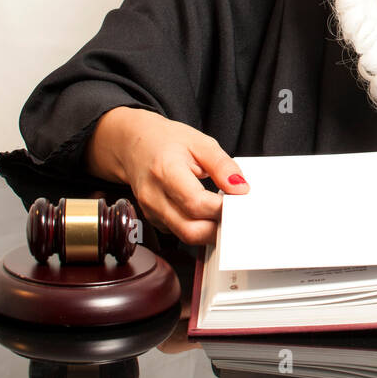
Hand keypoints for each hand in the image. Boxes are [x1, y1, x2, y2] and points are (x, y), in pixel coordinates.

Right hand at [85, 106, 248, 245]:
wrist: (135, 144)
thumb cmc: (166, 141)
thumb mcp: (200, 143)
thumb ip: (222, 165)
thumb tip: (241, 187)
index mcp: (165, 171)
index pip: (196, 203)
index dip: (222, 208)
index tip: (239, 201)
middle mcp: (153, 196)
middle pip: (191, 230)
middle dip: (218, 227)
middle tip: (235, 213)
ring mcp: (151, 211)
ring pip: (186, 236)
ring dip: (209, 230)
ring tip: (222, 211)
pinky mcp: (154, 220)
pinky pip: (180, 232)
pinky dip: (198, 227)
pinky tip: (206, 212)